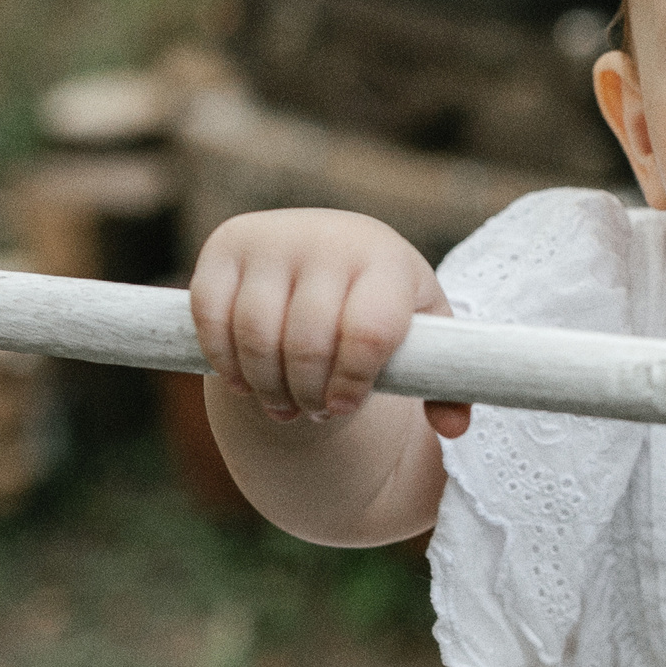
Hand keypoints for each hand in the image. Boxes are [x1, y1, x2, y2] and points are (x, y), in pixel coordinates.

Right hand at [189, 208, 467, 434]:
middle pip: (306, 342)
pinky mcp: (225, 244)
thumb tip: (454, 428)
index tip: (345, 405)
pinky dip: (225, 362)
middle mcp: (329, 238)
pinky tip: (246, 381)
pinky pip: (211, 318)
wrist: (328, 252)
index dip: (352, 382)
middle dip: (307, 393)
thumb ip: (442, 383)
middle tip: (313, 411)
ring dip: (266, 387)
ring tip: (283, 404)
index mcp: (385, 259)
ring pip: (255, 335)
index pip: (367, 331)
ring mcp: (273, 238)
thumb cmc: (380, 305)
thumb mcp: (419, 336)